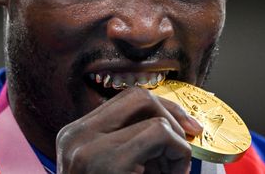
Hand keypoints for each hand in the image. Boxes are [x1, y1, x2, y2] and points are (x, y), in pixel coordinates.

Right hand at [56, 86, 202, 173]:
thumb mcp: (119, 167)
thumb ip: (135, 143)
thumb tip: (176, 123)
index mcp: (76, 136)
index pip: (124, 101)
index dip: (160, 108)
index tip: (183, 127)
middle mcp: (75, 136)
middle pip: (137, 97)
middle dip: (171, 113)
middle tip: (189, 135)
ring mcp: (86, 148)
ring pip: (151, 115)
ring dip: (176, 139)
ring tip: (173, 169)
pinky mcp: (107, 161)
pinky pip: (159, 134)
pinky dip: (178, 152)